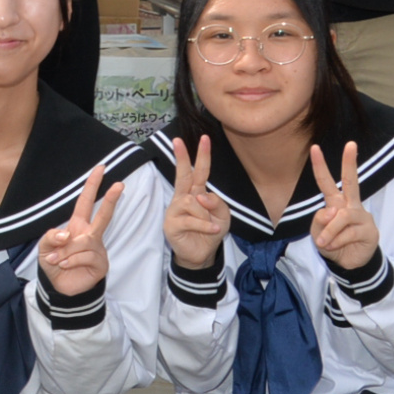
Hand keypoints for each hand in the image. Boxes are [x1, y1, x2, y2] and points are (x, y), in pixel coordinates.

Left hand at [35, 163, 124, 300]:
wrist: (59, 288)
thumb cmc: (54, 263)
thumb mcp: (44, 248)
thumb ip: (50, 237)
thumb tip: (67, 233)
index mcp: (78, 226)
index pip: (85, 202)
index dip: (92, 185)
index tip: (100, 169)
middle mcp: (90, 235)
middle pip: (103, 215)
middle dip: (111, 199)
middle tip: (120, 185)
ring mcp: (98, 250)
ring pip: (84, 242)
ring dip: (66, 251)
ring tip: (57, 260)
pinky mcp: (101, 264)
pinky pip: (86, 256)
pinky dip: (71, 260)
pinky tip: (65, 266)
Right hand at [164, 134, 228, 274]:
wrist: (201, 254)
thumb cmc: (210, 231)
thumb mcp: (222, 216)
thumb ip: (217, 203)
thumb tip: (201, 196)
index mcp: (195, 192)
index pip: (197, 172)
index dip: (200, 156)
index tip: (203, 138)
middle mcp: (183, 198)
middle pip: (183, 175)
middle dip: (181, 157)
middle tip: (177, 140)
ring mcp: (175, 210)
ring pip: (192, 201)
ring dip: (206, 213)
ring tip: (212, 225)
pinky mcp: (171, 224)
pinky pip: (191, 219)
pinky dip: (205, 224)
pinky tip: (213, 229)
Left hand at [306, 142, 378, 277]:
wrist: (349, 264)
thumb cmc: (333, 244)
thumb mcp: (317, 233)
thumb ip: (319, 221)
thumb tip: (332, 212)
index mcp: (336, 202)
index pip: (327, 182)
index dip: (320, 166)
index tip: (314, 147)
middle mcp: (350, 205)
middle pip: (351, 181)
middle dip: (350, 163)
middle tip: (351, 144)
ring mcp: (362, 216)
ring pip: (341, 217)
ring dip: (329, 231)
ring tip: (324, 242)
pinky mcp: (370, 231)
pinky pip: (348, 233)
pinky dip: (336, 241)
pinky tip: (335, 247)